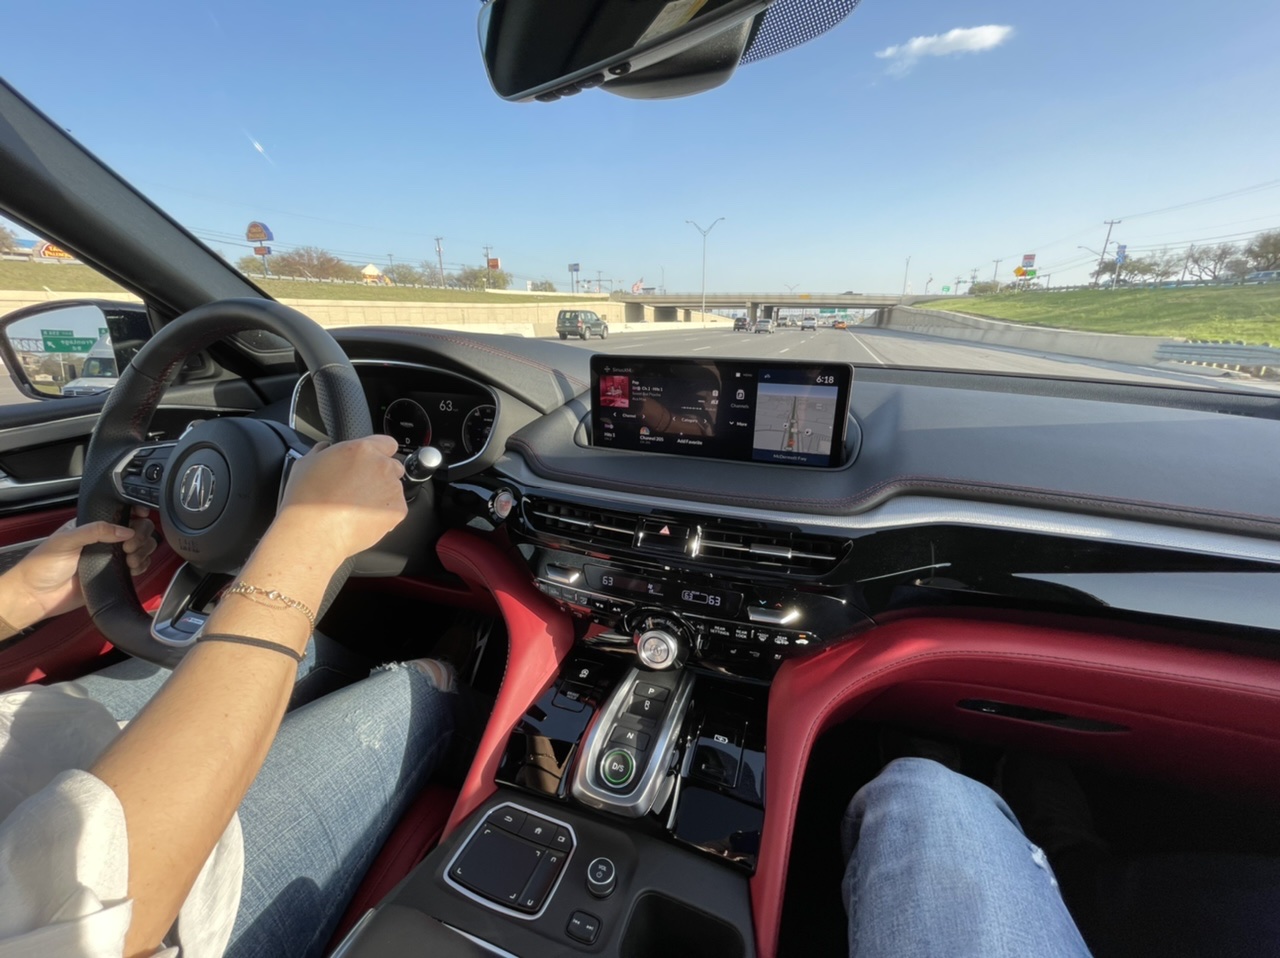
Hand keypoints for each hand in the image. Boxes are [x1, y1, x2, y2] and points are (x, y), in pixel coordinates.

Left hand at [0, 506, 156, 629]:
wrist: (36, 597)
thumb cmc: (42, 565)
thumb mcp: (66, 541)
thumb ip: (95, 531)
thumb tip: (126, 531)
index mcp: (92, 526)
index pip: (120, 513)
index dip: (135, 511)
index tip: (142, 515)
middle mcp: (104, 539)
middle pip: (136, 529)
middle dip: (141, 535)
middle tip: (130, 547)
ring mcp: (111, 557)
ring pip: (141, 547)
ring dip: (143, 551)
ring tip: (131, 560)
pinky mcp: (115, 575)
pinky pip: (137, 566)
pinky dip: (142, 565)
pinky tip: (134, 568)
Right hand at [275, 436, 407, 561]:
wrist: (312, 530)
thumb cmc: (306, 499)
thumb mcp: (306, 463)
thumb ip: (323, 451)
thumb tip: (325, 449)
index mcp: (362, 450)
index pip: (387, 443)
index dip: (379, 453)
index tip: (372, 462)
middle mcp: (381, 466)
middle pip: (393, 466)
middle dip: (381, 475)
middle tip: (361, 488)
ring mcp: (392, 489)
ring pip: (394, 489)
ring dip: (382, 495)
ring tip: (357, 507)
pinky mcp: (397, 511)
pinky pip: (395, 509)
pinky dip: (384, 514)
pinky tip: (363, 518)